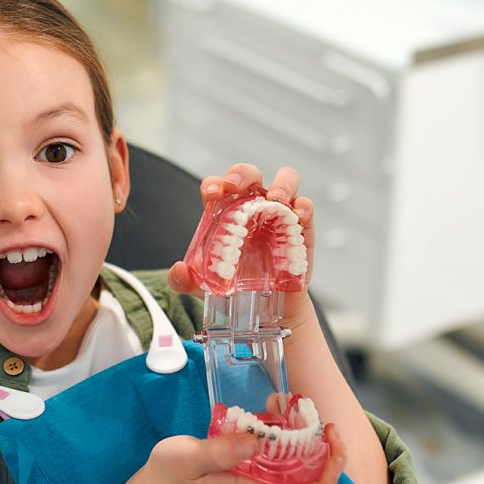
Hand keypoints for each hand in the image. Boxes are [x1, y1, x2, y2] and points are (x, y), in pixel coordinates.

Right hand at [133, 423, 345, 483]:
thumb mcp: (189, 459)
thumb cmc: (169, 479)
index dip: (329, 475)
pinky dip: (280, 434)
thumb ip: (222, 451)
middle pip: (307, 479)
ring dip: (301, 437)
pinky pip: (272, 454)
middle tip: (319, 417)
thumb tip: (258, 440)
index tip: (333, 444)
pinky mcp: (243, 468)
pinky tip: (271, 412)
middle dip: (322, 451)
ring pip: (291, 464)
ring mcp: (252, 479)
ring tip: (293, 406)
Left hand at [167, 163, 315, 326]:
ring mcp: (279, 214)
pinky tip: (296, 215)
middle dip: (242, 174)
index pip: (219, 186)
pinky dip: (303, 206)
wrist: (262, 309)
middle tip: (235, 186)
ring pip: (285, 181)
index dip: (214, 183)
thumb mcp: (203, 286)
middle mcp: (253, 207)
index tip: (212, 193)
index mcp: (226, 213)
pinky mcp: (301, 228)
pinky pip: (305, 207)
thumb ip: (184, 280)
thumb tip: (178, 271)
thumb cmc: (231, 288)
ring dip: (281, 183)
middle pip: (250, 175)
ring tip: (275, 198)